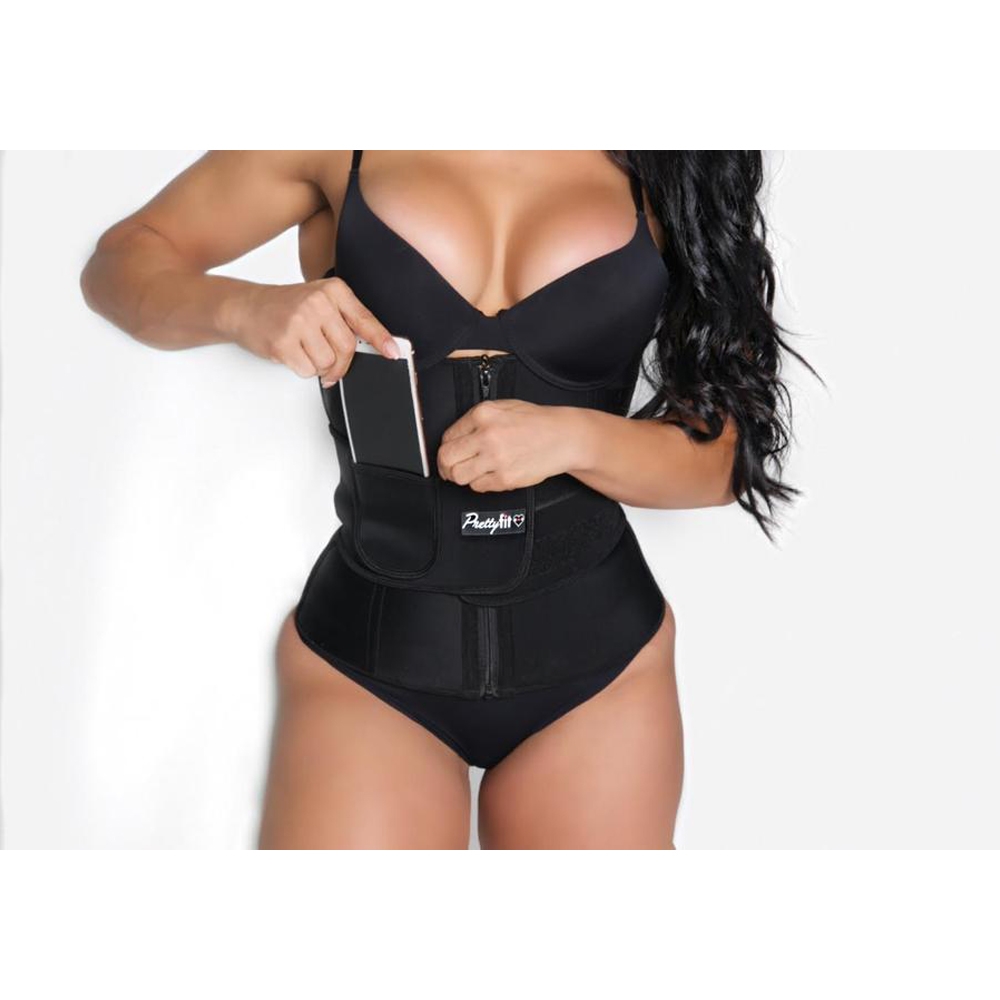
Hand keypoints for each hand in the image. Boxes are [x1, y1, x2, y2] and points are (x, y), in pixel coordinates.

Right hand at [231, 277, 397, 385]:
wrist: (244, 306)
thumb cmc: (284, 307)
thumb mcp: (319, 301)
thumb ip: (345, 319)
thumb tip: (374, 346)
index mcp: (333, 290)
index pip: (364, 319)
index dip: (381, 339)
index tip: (393, 352)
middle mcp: (318, 302)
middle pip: (347, 348)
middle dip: (340, 363)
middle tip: (328, 360)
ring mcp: (300, 321)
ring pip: (328, 363)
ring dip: (318, 366)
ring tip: (303, 349)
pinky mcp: (284, 342)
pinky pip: (308, 371)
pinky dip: (302, 369)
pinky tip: (292, 352)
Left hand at [437, 400, 584, 491]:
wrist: (564, 438)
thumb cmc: (537, 423)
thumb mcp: (504, 407)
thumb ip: (477, 420)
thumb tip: (455, 437)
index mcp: (483, 414)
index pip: (448, 436)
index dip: (446, 447)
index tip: (450, 453)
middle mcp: (487, 436)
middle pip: (447, 458)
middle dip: (445, 465)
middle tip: (449, 468)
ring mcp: (496, 459)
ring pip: (458, 475)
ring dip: (460, 476)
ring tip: (468, 472)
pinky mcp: (505, 478)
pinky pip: (478, 486)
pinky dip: (480, 483)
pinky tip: (489, 475)